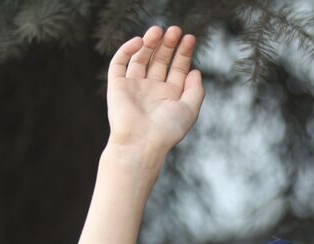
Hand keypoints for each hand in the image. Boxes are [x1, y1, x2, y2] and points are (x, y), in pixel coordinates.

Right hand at [106, 25, 204, 157]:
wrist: (141, 143)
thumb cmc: (167, 130)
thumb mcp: (190, 110)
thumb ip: (196, 91)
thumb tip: (195, 71)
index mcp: (170, 96)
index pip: (178, 69)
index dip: (184, 53)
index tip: (190, 38)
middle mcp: (152, 90)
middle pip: (161, 61)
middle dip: (168, 45)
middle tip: (175, 30)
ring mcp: (134, 87)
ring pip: (141, 58)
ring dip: (150, 43)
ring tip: (159, 30)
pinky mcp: (117, 86)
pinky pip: (120, 63)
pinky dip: (127, 50)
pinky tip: (140, 42)